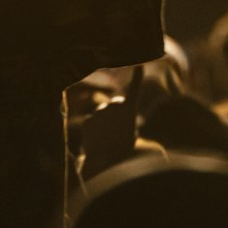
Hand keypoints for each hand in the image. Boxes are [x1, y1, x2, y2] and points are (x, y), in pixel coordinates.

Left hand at [80, 65, 142, 179]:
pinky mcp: (88, 121)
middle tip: (118, 133)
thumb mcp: (131, 136)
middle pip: (114, 107)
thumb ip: (125, 124)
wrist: (106, 161)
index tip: (139, 66)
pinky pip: (91, 125)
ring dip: (103, 125)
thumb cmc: (123, 152)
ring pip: (101, 117)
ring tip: (107, 142)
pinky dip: (93, 133)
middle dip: (115, 115)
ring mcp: (99, 112)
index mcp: (128, 109)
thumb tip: (117, 122)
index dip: (137, 77)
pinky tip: (97, 143)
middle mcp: (113, 106)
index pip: (135, 89)